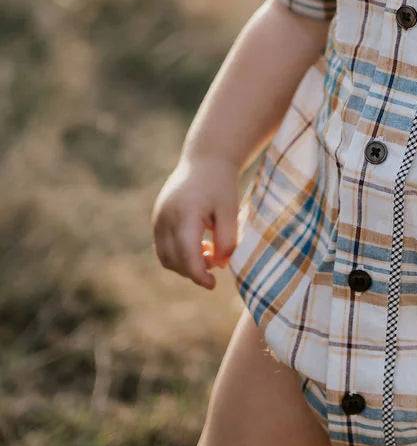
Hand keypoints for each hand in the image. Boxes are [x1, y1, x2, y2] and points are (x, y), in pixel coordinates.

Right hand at [151, 156, 239, 289]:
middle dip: (194, 270)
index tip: (212, 285)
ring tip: (208, 251)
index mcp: (184, 214)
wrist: (206, 160)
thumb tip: (219, 266)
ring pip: (165, 257)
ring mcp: (158, 218)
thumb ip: (226, 240)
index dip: (198, 275)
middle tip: (216, 261)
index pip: (186, 255)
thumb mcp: (230, 211)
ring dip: (185, 264)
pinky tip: (199, 244)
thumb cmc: (222, 185)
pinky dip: (178, 255)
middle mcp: (165, 217)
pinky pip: (162, 247)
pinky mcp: (157, 219)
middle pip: (173, 260)